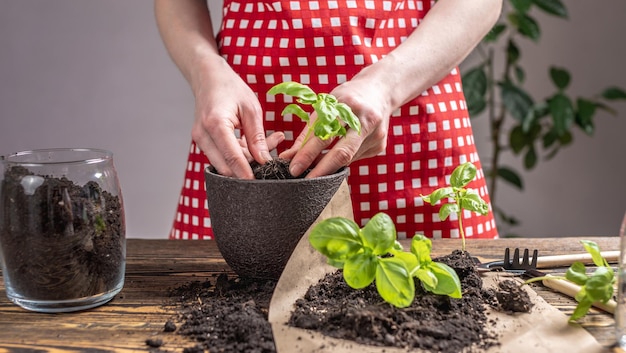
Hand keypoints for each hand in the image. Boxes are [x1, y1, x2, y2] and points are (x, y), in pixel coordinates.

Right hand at [191, 61, 281, 178]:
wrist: (208, 78)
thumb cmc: (231, 88)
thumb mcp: (251, 109)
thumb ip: (257, 137)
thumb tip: (264, 161)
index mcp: (215, 123)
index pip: (231, 157)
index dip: (246, 173)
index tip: (259, 184)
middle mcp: (203, 135)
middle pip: (225, 166)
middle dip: (247, 169)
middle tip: (270, 162)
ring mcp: (200, 140)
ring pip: (224, 163)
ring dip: (245, 161)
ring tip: (268, 143)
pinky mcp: (203, 142)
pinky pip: (221, 156)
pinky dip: (239, 155)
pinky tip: (254, 144)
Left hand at [280, 79, 391, 177]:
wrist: (381, 90)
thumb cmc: (347, 98)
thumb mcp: (326, 106)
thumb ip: (309, 132)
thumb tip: (289, 157)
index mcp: (348, 105)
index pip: (324, 135)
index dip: (308, 154)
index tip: (294, 168)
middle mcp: (365, 120)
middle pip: (342, 153)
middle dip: (321, 170)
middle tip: (305, 182)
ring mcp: (376, 134)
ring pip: (347, 159)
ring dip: (329, 166)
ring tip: (314, 169)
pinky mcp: (380, 145)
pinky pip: (355, 157)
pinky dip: (342, 159)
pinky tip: (337, 154)